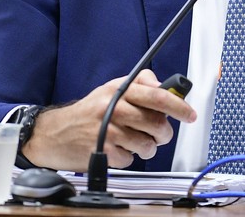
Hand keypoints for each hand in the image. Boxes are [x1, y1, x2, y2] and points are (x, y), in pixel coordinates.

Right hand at [21, 69, 196, 170]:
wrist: (54, 133)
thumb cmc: (89, 112)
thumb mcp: (112, 90)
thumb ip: (139, 85)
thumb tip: (165, 87)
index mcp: (119, 89)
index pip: (157, 95)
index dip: (178, 105)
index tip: (189, 114)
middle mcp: (113, 107)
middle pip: (155, 122)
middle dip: (164, 132)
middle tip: (160, 135)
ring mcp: (107, 129)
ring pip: (146, 143)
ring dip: (147, 148)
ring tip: (136, 143)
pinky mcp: (102, 151)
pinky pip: (130, 158)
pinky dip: (128, 157)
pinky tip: (117, 149)